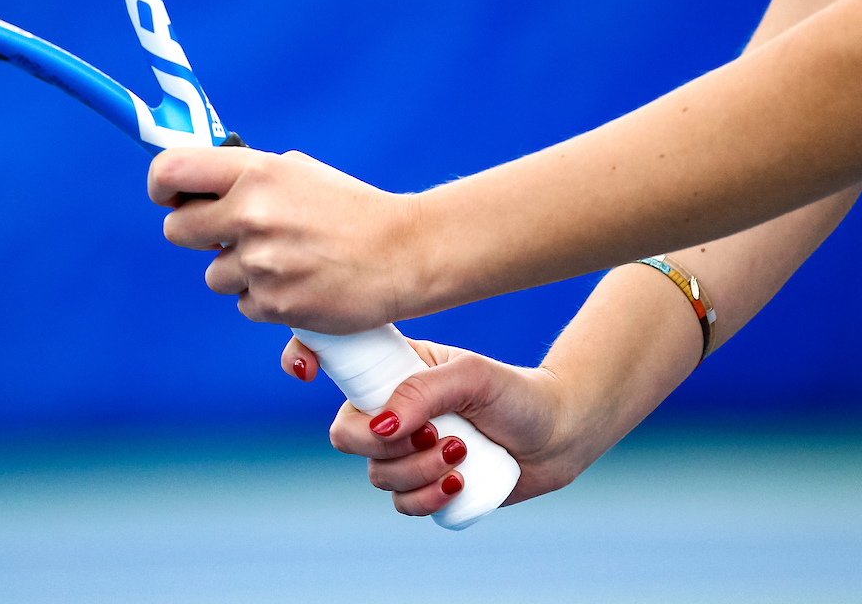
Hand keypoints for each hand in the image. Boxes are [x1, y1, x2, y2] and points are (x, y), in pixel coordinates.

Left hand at [148, 147, 422, 333]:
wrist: (404, 254)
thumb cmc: (352, 210)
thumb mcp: (299, 173)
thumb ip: (248, 177)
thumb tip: (198, 189)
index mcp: (257, 173)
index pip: (171, 171)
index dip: (161, 186)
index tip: (170, 196)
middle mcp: (251, 214)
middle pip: (176, 229)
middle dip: (197, 234)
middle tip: (229, 234)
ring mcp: (260, 263)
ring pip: (213, 274)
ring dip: (239, 271)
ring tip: (287, 259)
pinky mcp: (273, 304)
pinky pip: (244, 304)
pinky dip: (266, 298)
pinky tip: (301, 282)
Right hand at [282, 336, 591, 515]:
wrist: (557, 437)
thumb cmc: (516, 394)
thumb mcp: (473, 376)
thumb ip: (424, 390)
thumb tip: (382, 423)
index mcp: (394, 369)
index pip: (336, 359)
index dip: (304, 357)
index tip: (306, 373)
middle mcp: (393, 409)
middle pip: (346, 433)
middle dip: (383, 442)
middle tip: (433, 432)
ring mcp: (406, 450)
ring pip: (377, 474)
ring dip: (419, 469)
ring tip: (463, 451)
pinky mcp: (425, 485)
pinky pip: (401, 504)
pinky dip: (427, 498)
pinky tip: (459, 482)